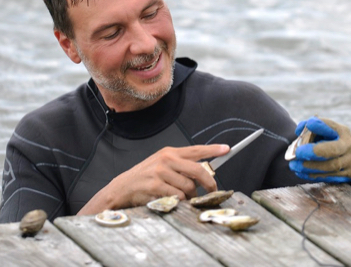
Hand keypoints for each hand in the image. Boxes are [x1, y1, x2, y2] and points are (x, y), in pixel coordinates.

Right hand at [78, 144, 229, 214]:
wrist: (124, 186)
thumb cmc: (147, 176)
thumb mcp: (163, 164)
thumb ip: (181, 166)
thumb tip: (203, 174)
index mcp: (170, 152)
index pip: (196, 149)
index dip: (213, 150)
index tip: (227, 149)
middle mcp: (166, 159)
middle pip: (197, 170)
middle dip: (209, 182)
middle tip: (212, 189)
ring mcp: (161, 172)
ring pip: (189, 186)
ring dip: (190, 195)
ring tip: (182, 196)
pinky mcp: (156, 185)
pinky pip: (177, 196)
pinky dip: (179, 201)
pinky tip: (172, 199)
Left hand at [289, 117, 350, 182]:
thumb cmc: (335, 142)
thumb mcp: (328, 131)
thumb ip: (312, 128)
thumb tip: (298, 131)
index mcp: (343, 132)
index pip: (331, 127)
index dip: (320, 126)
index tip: (309, 125)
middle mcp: (349, 147)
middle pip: (332, 150)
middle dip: (313, 152)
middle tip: (297, 153)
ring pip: (330, 167)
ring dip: (309, 167)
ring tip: (294, 165)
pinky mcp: (350, 176)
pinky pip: (330, 177)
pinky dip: (313, 175)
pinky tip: (301, 173)